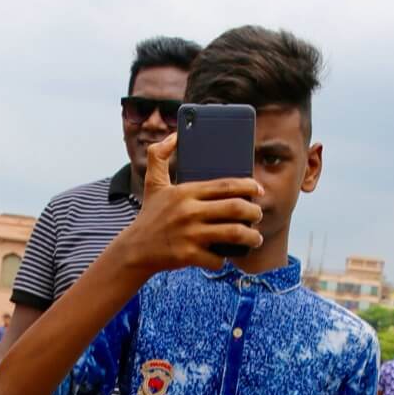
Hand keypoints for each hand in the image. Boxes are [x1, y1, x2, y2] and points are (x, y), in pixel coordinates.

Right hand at [102, 135, 261, 277]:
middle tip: (258, 215)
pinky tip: (226, 254)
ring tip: (255, 237)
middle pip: (236, 208)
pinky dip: (225, 258)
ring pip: (234, 233)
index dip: (248, 186)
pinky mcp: (188, 255)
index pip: (226, 185)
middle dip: (255, 212)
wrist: (134, 250)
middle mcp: (189, 211)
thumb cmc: (149, 215)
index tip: (258, 190)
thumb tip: (174, 136)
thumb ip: (159, 155)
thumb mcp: (152, 183)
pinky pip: (218, 258)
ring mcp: (189, 234)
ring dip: (251, 236)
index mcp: (186, 192)